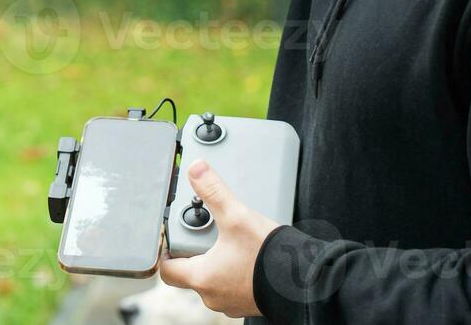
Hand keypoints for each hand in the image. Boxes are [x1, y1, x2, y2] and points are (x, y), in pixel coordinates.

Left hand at [159, 160, 280, 318]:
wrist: (305, 280)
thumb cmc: (269, 256)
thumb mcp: (236, 216)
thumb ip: (213, 191)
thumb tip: (196, 169)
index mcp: (202, 278)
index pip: (167, 270)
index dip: (166, 252)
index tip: (170, 238)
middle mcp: (212, 296)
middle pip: (190, 273)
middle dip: (195, 251)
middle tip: (205, 231)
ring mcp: (231, 302)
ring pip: (212, 280)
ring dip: (215, 261)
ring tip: (228, 241)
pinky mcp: (248, 302)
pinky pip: (231, 286)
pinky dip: (232, 271)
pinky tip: (245, 255)